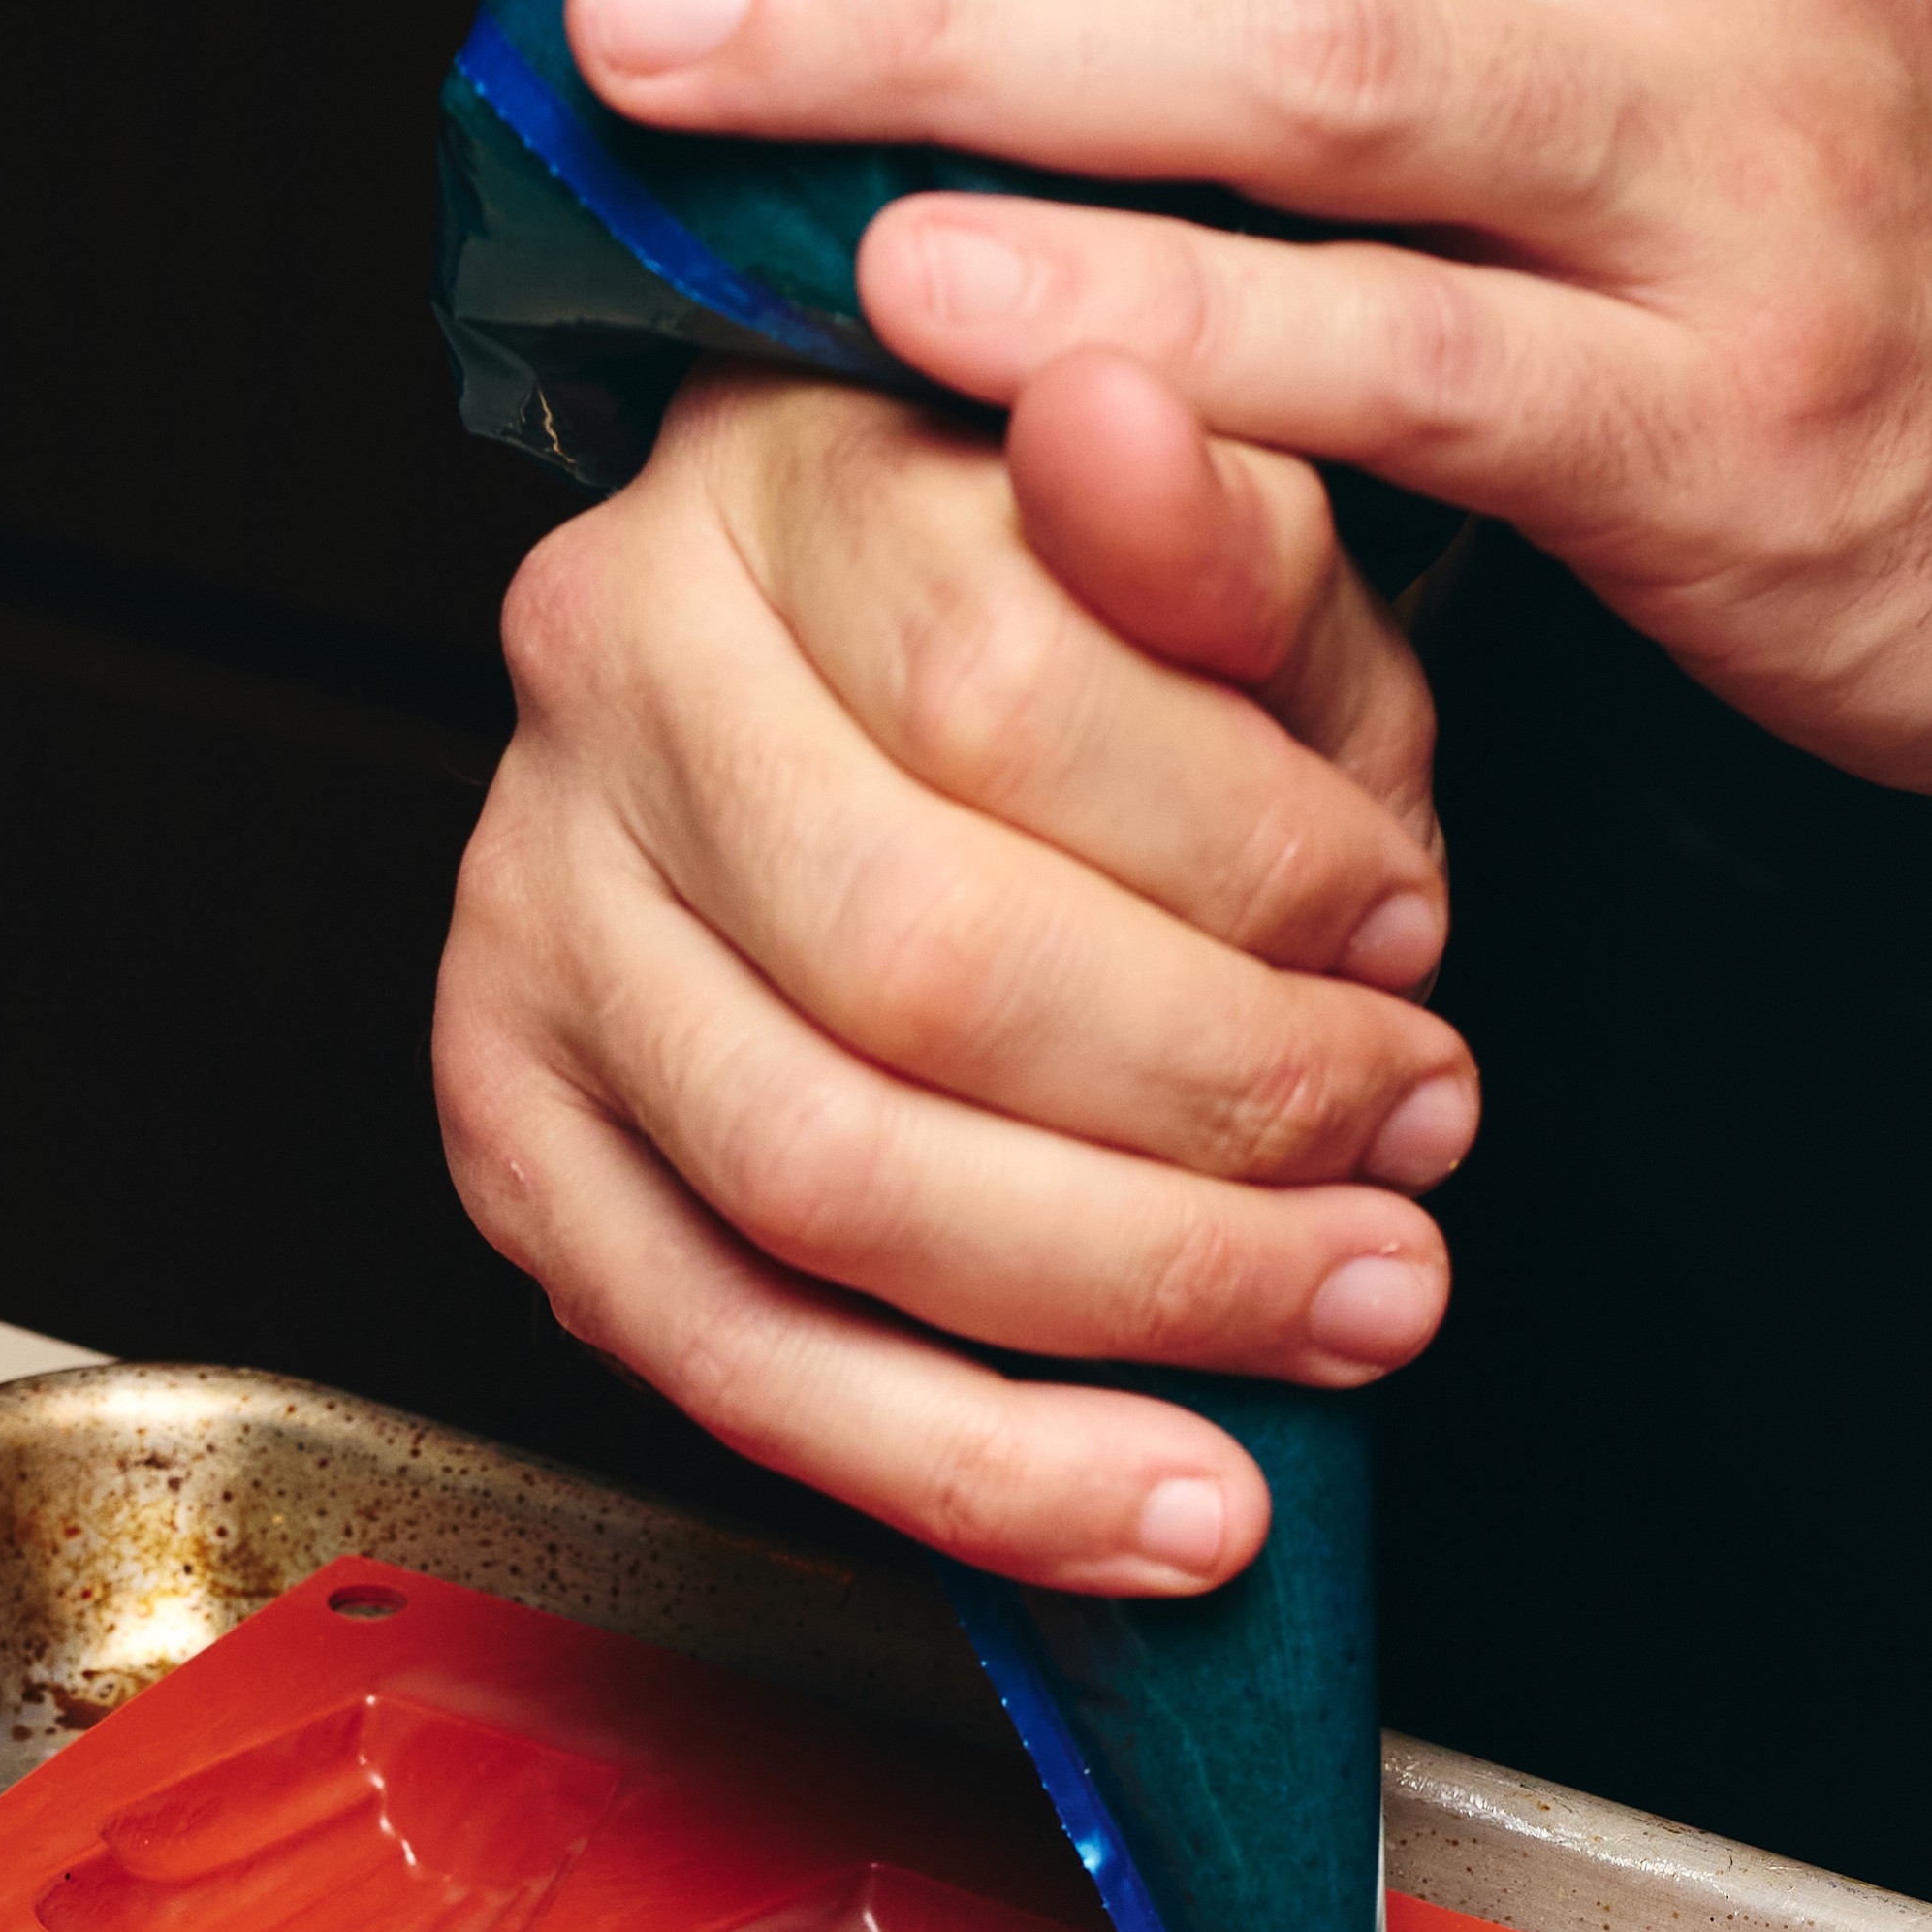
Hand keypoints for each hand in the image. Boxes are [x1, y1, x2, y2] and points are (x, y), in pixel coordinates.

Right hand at [436, 348, 1472, 1591]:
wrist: (889, 712)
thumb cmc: (1097, 639)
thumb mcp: (1234, 553)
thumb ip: (1222, 530)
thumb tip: (1128, 426)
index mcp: (763, 478)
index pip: (992, 682)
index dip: (1247, 856)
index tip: (1412, 934)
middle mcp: (596, 687)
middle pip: (910, 957)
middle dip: (1217, 1100)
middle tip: (1413, 1146)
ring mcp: (527, 925)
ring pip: (822, 1179)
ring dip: (1130, 1292)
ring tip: (1343, 1310)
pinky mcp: (518, 1147)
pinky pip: (731, 1362)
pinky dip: (972, 1472)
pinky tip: (1156, 1505)